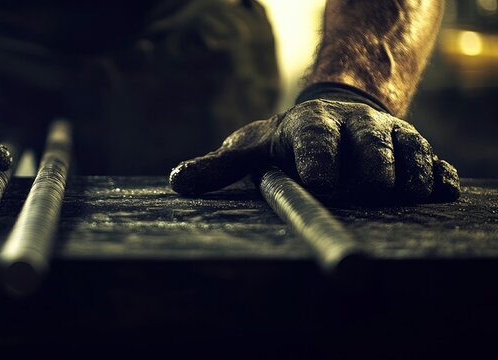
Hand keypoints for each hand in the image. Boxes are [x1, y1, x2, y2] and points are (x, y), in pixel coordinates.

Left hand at [169, 99, 459, 201]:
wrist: (335, 116)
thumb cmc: (286, 143)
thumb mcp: (251, 149)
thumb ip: (217, 167)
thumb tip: (176, 183)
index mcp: (311, 125)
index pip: (315, 138)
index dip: (319, 160)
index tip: (321, 185)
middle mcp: (356, 127)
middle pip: (372, 147)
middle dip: (370, 172)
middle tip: (365, 195)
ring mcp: (392, 139)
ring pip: (411, 155)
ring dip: (407, 178)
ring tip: (397, 197)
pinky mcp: (418, 154)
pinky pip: (437, 167)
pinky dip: (439, 180)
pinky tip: (436, 192)